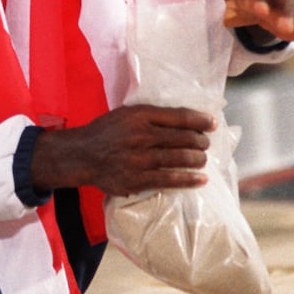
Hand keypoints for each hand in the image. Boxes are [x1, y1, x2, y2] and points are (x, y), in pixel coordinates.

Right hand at [30, 105, 213, 196]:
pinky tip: (201, 179)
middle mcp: (141, 135)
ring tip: (202, 159)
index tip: (212, 123)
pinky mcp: (138, 179)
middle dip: (200, 141)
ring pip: (179, 159)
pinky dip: (188, 179)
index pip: (178, 116)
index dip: (199, 119)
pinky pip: (169, 180)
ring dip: (197, 159)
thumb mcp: (126, 114)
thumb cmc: (107, 132)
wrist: (81, 155)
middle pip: (183, 138)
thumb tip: (184, 119)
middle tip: (206, 143)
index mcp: (139, 115)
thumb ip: (151, 115)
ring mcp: (140, 159)